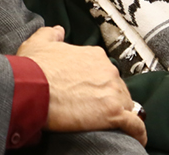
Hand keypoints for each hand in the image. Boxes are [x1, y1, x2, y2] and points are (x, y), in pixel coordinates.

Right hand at [16, 26, 146, 144]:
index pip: (106, 72)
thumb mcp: (39, 43)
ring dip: (121, 114)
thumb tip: (58, 31)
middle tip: (96, 110)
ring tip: (111, 126)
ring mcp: (112, 91)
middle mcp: (108, 71)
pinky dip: (137, 132)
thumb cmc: (34, 69)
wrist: (32, 88)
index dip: (99, 84)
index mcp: (95, 56)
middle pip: (118, 89)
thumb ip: (51, 34)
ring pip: (126, 105)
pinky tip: (137, 138)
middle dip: (110, 99)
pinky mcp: (113, 113)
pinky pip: (134, 124)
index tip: (92, 93)